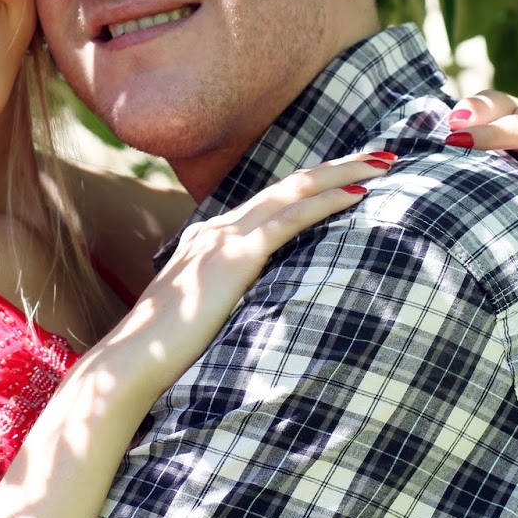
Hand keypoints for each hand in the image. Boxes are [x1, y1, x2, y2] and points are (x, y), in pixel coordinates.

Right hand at [94, 152, 394, 400]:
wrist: (132, 362)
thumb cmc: (167, 351)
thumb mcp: (204, 314)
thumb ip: (230, 299)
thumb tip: (257, 311)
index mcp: (209, 236)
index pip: (274, 198)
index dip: (316, 183)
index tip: (353, 175)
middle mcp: (217, 227)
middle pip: (291, 183)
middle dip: (341, 165)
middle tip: (384, 155)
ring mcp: (224, 237)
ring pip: (295, 191)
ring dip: (343, 174)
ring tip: (384, 164)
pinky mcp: (234, 257)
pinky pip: (288, 221)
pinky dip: (326, 204)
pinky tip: (357, 196)